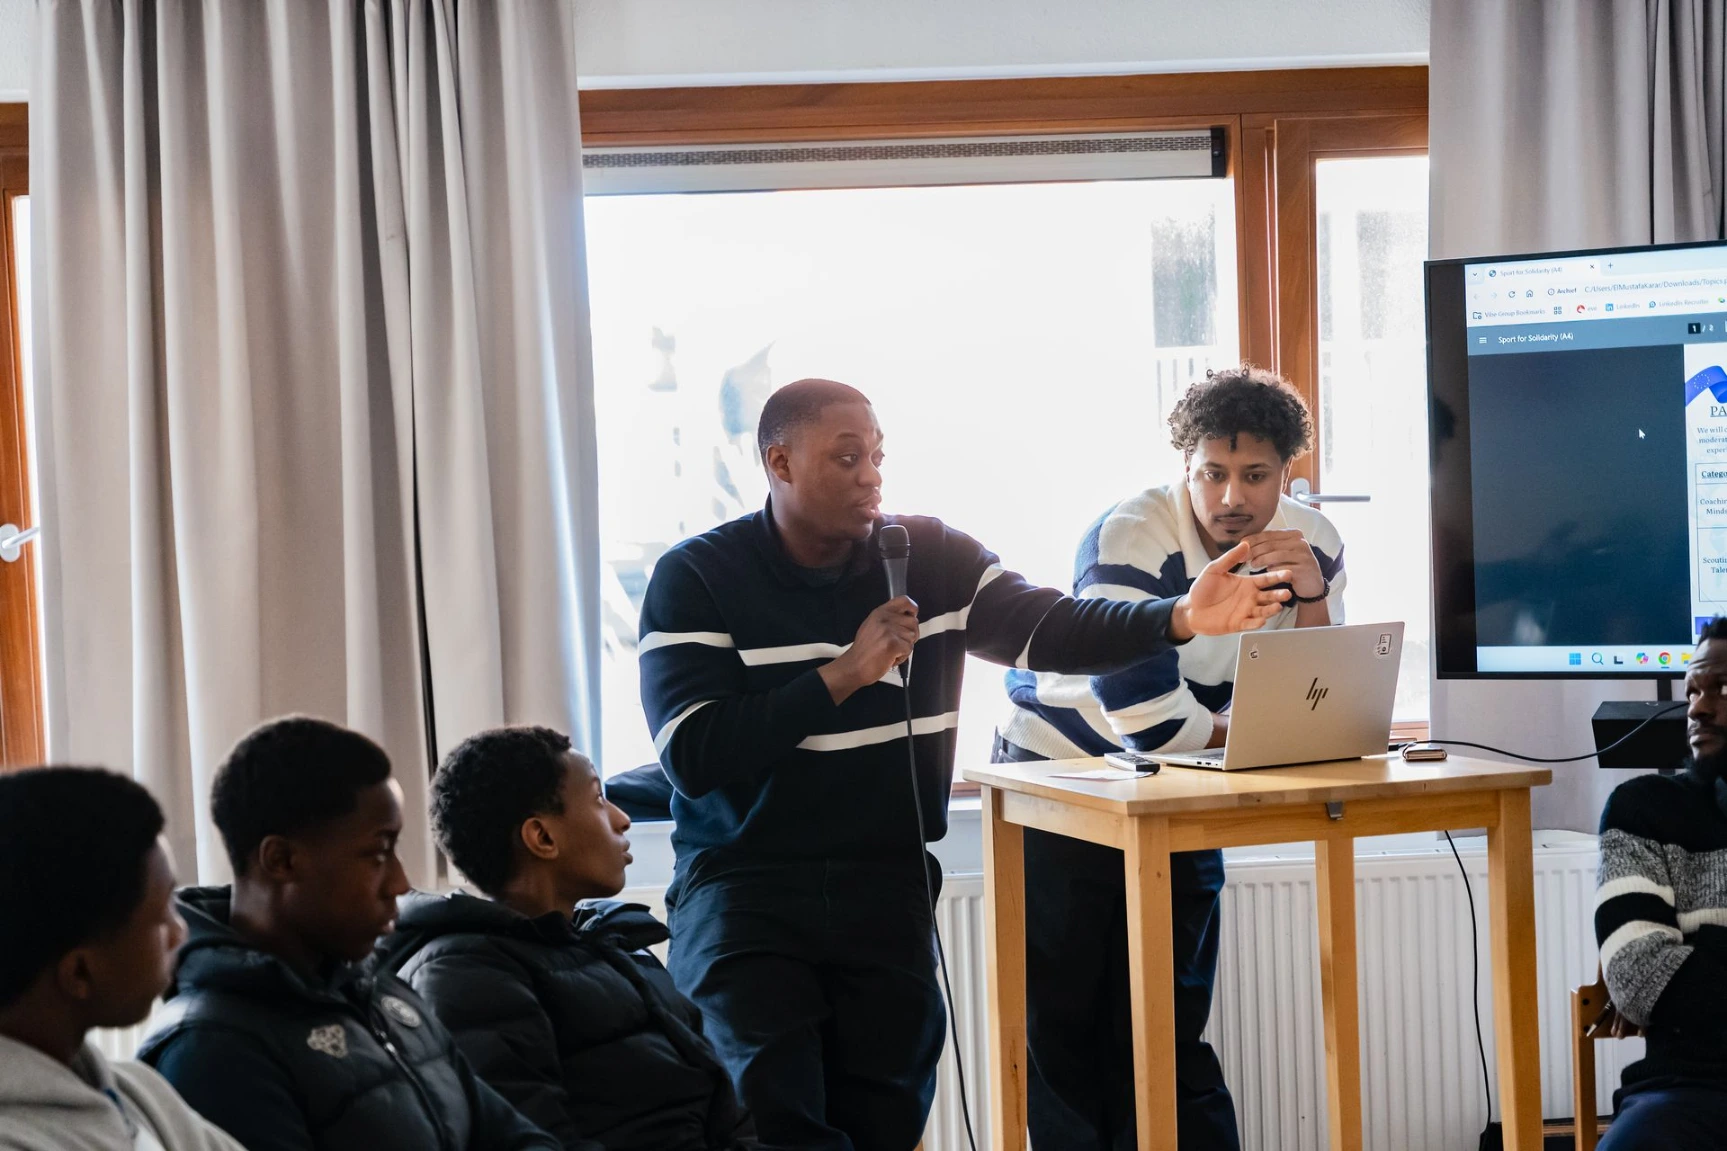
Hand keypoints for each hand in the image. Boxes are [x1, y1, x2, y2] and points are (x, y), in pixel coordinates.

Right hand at [820, 597, 918, 702]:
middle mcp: (884, 618)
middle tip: (898, 643)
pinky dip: (902, 657)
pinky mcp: (893, 644)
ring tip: (891, 652)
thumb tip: (908, 617)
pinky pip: (909, 649)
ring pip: (912, 637)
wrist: (854, 666)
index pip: (904, 600)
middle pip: (913, 622)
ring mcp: (888, 630)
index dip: (912, 608)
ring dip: (905, 648)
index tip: (911, 616)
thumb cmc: (864, 650)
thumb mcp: (872, 626)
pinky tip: (890, 658)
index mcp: (880, 612)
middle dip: (910, 635)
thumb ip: (888, 619)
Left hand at [1169, 542, 1291, 639]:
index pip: (1266, 579)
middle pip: (1269, 596)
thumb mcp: (1215, 569)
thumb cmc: (1203, 589)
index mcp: (1247, 584)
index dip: (1277, 576)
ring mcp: (1245, 611)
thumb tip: (1245, 544)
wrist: (1190, 608)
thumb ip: (1230, 558)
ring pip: (1263, 611)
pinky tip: (1262, 620)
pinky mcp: (1238, 624)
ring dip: (1271, 609)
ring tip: (1278, 606)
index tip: (1288, 573)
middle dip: (1279, 595)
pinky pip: (1250, 624)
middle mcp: (1250, 598)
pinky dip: (1256, 623)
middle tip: (1287, 593)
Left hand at [1244, 528, 1324, 599]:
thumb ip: (1268, 545)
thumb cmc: (1292, 566)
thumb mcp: (1282, 552)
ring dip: (1261, 560)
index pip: (1268, 534)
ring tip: (1251, 564)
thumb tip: (1244, 542)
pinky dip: (1273, 570)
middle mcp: (1300, 542)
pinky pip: (1285, 568)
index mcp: (1293, 534)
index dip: (1253, 539)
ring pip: (1276, 555)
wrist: (1311, 584)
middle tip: (1241, 557)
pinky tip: (1266, 572)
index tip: (1240, 545)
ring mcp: (1304, 555)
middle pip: (1271, 544)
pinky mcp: (1305, 569)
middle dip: (1253, 550)